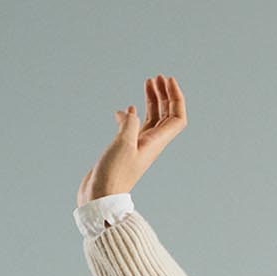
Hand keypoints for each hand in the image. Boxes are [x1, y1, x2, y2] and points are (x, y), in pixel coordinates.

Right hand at [77, 74, 187, 207]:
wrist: (100, 197)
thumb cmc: (113, 174)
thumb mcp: (123, 144)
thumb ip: (130, 124)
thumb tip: (132, 111)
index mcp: (156, 143)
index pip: (176, 118)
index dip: (176, 98)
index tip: (167, 80)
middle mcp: (150, 144)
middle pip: (165, 115)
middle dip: (164, 95)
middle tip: (157, 77)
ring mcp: (138, 147)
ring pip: (151, 119)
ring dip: (151, 100)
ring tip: (147, 82)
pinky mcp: (124, 150)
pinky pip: (133, 128)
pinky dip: (130, 115)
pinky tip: (122, 110)